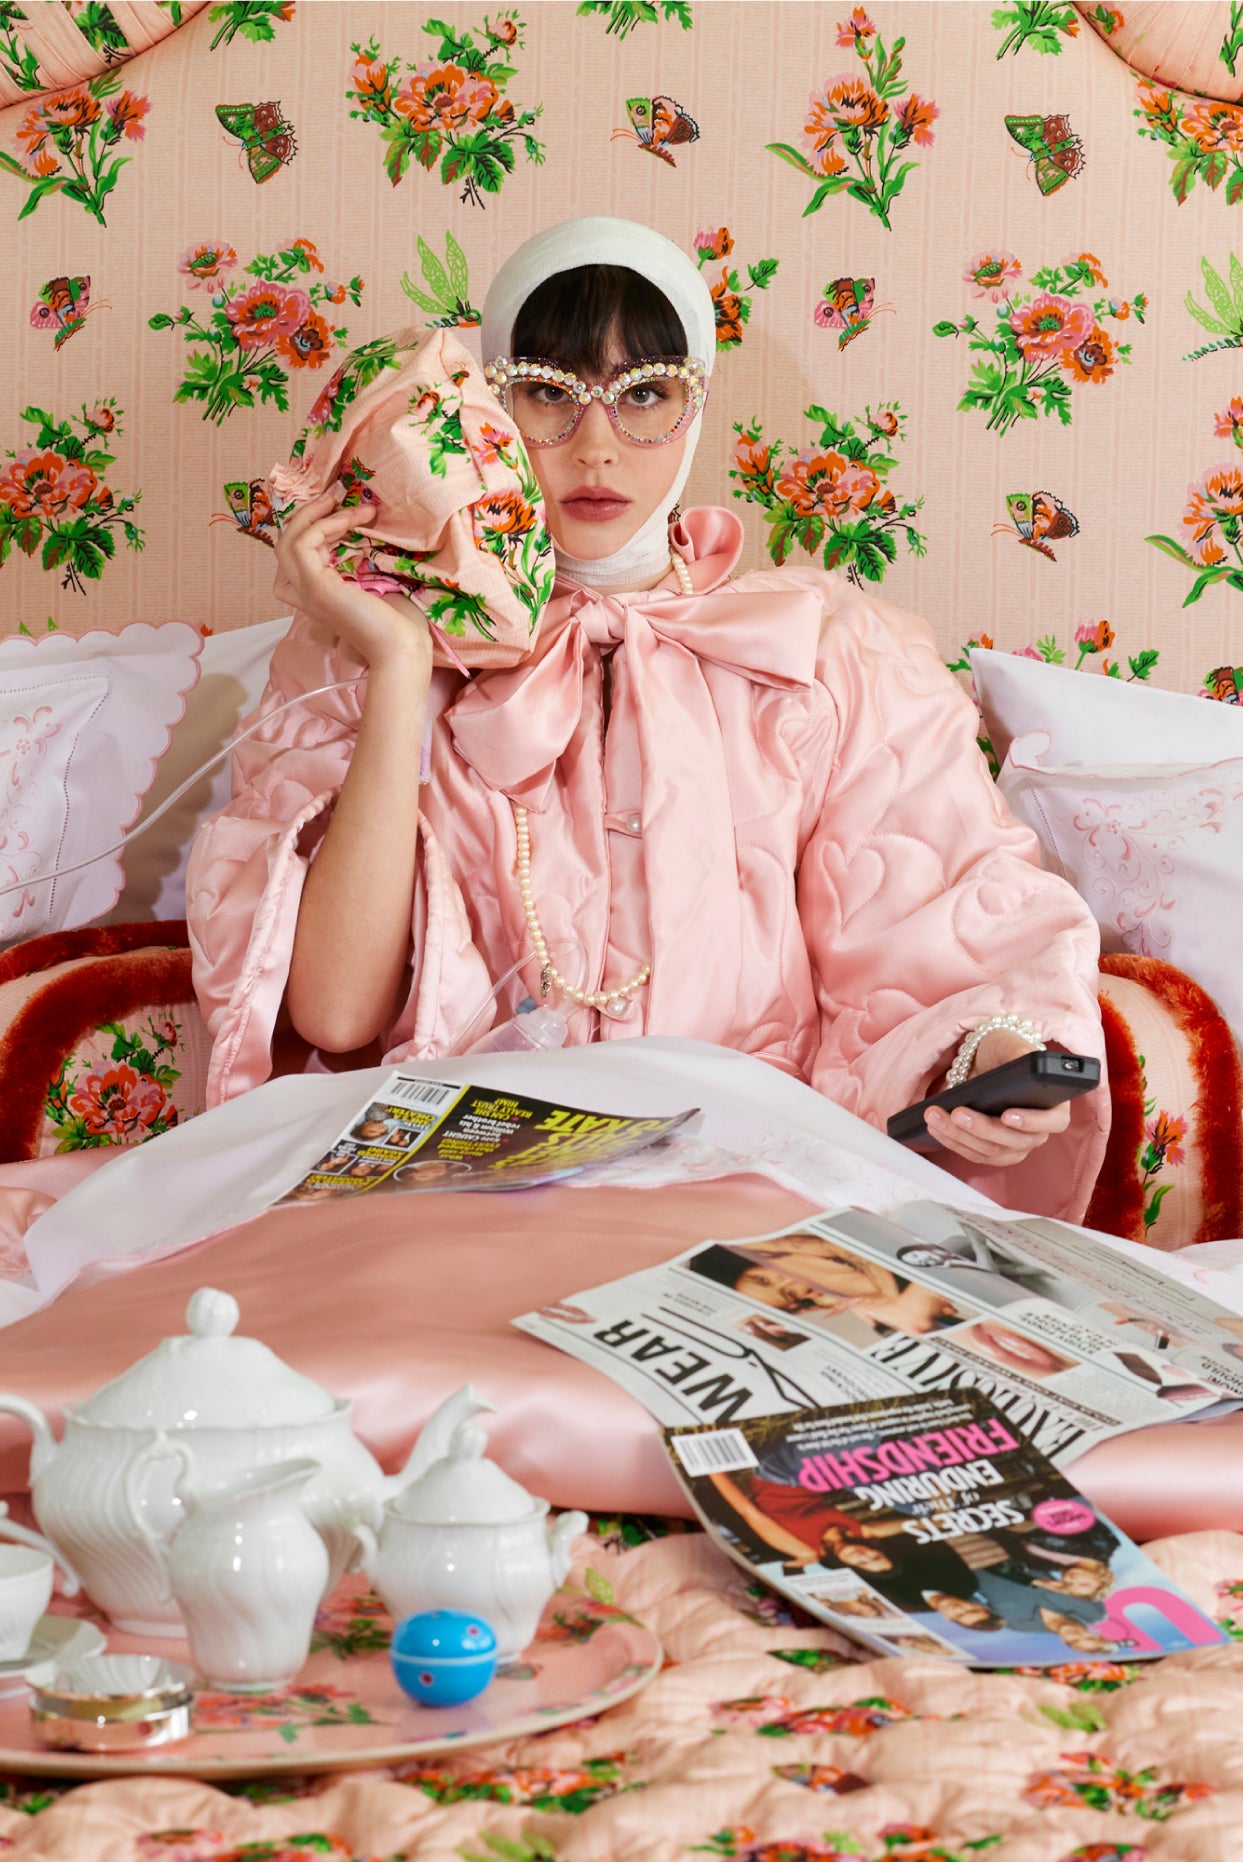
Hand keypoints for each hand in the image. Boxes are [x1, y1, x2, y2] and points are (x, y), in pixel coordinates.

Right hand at [273, 490, 429, 669]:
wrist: (404, 647)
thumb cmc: (399, 623)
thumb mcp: (376, 584)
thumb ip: (362, 563)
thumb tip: (368, 531)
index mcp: (320, 598)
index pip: (295, 562)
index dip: (309, 533)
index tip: (340, 516)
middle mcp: (308, 597)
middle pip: (284, 549)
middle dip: (305, 518)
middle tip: (332, 498)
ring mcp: (308, 594)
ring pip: (286, 544)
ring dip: (314, 516)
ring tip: (339, 499)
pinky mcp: (316, 588)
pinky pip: (303, 544)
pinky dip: (323, 525)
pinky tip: (351, 519)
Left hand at [924, 1027, 1070, 1169]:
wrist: (985, 1063)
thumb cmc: (1004, 1054)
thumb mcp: (1012, 1045)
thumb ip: (1020, 1053)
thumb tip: (1022, 1062)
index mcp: (1054, 1105)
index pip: (1053, 1121)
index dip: (1031, 1122)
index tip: (1006, 1115)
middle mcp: (1038, 1131)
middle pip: (1013, 1141)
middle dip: (981, 1128)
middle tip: (956, 1112)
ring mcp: (1016, 1146)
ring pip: (989, 1151)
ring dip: (959, 1136)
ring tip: (936, 1116)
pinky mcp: (993, 1153)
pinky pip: (974, 1154)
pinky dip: (952, 1141)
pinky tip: (936, 1127)